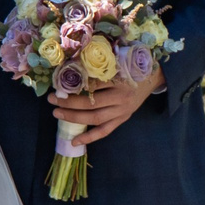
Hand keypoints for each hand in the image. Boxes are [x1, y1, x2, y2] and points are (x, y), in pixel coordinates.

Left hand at [49, 67, 165, 148]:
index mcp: (119, 80)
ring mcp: (122, 111)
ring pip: (95, 118)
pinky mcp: (122, 119)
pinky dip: (89, 138)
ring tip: (57, 114)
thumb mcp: (117, 63)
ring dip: (74, 117)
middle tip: (52, 99)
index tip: (58, 84)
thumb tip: (72, 70)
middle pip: (91, 103)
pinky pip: (104, 131)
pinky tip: (74, 141)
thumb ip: (99, 67)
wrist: (151, 78)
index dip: (74, 84)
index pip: (92, 84)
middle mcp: (121, 97)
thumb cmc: (130, 68)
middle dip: (69, 103)